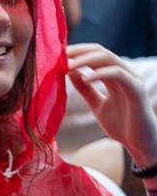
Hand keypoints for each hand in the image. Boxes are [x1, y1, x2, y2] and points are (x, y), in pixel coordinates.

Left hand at [68, 43, 156, 168]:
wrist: (139, 145)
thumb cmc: (121, 125)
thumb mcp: (97, 104)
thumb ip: (85, 89)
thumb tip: (69, 71)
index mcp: (115, 75)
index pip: (95, 54)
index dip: (77, 52)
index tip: (57, 54)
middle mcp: (125, 73)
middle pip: (100, 51)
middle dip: (79, 51)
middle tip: (59, 54)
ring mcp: (132, 80)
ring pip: (109, 58)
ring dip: (86, 59)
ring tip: (67, 65)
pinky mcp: (137, 90)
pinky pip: (118, 74)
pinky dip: (100, 73)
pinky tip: (85, 79)